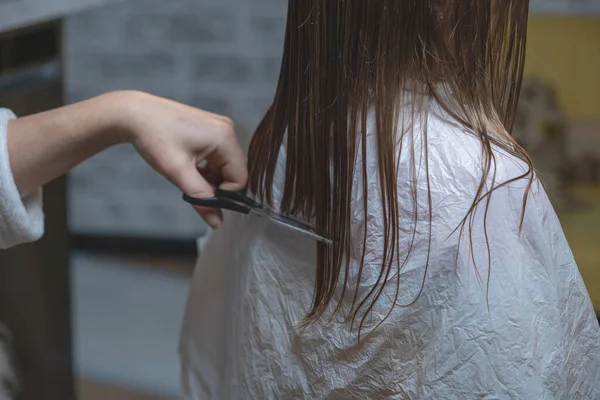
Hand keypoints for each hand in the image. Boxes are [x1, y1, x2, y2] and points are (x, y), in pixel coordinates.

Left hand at [117, 91, 247, 227]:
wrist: (135, 114)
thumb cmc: (155, 137)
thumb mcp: (178, 173)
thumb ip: (201, 199)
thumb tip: (217, 221)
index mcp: (225, 137)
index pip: (240, 178)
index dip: (225, 194)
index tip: (204, 200)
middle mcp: (227, 130)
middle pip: (234, 171)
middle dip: (216, 185)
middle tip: (192, 189)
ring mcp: (220, 128)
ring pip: (225, 166)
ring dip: (209, 178)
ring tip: (186, 176)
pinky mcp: (211, 129)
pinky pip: (217, 156)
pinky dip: (206, 168)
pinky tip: (188, 167)